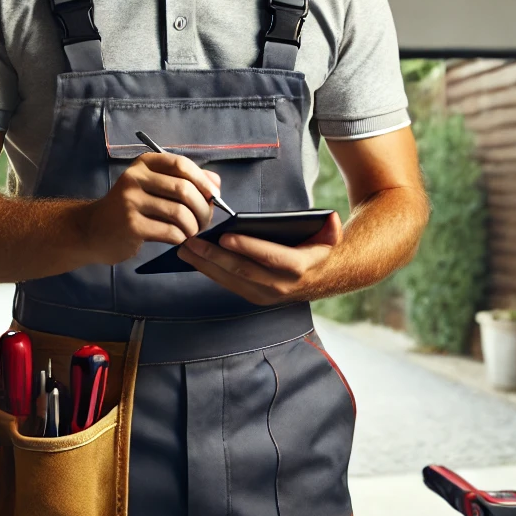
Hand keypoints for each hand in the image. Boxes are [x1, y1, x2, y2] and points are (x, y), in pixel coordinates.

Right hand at [84, 153, 221, 265]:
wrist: (92, 230)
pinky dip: (180, 237)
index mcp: (144, 164)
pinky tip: (178, 239)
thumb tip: (215, 183)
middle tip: (204, 222)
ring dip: (193, 226)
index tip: (214, 197)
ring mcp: (130, 201)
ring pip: (179, 213)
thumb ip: (185, 181)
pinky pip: (169, 231)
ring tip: (191, 232)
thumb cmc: (131, 208)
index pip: (181, 164)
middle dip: (202, 208)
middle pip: (183, 189)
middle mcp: (135, 178)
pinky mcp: (130, 225)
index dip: (203, 181)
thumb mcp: (154, 188)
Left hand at [176, 211, 342, 305]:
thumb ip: (331, 227)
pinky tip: (194, 259)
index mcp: (298, 267)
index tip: (226, 235)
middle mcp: (280, 286)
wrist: (323, 277)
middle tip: (192, 241)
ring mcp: (265, 295)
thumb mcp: (330, 236)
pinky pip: (229, 284)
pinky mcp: (254, 296)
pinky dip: (210, 271)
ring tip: (184, 249)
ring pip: (231, 280)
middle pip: (243, 270)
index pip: (271, 257)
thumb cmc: (320, 248)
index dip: (248, 247)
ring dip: (205, 265)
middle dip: (214, 256)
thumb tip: (331, 218)